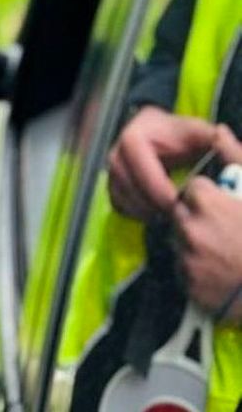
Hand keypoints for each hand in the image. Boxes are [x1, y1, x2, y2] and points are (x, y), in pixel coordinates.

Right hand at [107, 106, 216, 221]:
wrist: (172, 142)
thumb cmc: (187, 139)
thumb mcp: (200, 134)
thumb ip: (210, 136)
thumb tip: (218, 136)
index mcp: (137, 132)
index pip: (135, 155)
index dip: (153, 180)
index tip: (176, 199)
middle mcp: (118, 147)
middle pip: (121, 175)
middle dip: (146, 198)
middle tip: (171, 213)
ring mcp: (113, 166)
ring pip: (117, 190)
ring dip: (140, 207)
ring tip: (164, 216)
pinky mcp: (113, 182)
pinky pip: (116, 201)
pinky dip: (133, 211)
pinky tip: (154, 214)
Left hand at [172, 130, 241, 323]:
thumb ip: (236, 158)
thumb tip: (219, 131)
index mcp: (207, 203)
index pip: (193, 190)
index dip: (210, 197)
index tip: (228, 206)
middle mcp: (191, 228)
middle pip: (181, 214)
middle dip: (198, 218)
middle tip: (227, 230)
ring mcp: (190, 259)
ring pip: (181, 242)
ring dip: (196, 244)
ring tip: (226, 252)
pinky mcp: (191, 285)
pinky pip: (186, 271)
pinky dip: (199, 271)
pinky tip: (222, 272)